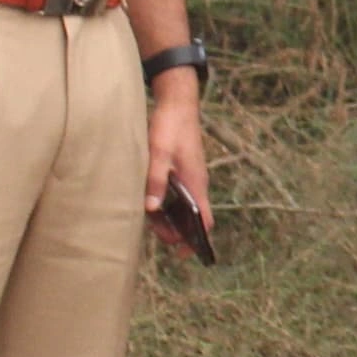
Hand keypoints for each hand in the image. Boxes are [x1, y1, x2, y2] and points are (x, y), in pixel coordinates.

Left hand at [143, 70, 209, 251]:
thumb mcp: (159, 154)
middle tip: (162, 240)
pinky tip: (151, 204)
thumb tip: (151, 208)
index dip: (198, 239)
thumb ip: (155, 181)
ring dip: (171, 217)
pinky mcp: (182, 169)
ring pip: (184, 205)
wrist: (178, 103)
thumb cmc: (170, 127)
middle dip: (180, 231)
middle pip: (193, 216)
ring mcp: (190, 176)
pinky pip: (178, 193)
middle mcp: (197, 183)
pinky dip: (167, 203)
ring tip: (153, 224)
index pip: (205, 219)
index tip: (185, 253)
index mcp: (197, 183)